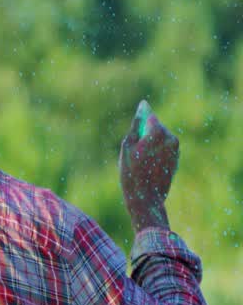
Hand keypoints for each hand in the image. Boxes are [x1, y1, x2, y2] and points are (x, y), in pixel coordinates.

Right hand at [119, 100, 177, 231]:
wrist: (146, 197)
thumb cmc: (131, 172)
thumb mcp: (127, 146)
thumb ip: (136, 125)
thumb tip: (143, 107)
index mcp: (159, 132)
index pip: (150, 117)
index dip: (140, 121)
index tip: (134, 128)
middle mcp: (171, 138)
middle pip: (157, 127)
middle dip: (146, 133)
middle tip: (133, 150)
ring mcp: (176, 150)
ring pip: (161, 138)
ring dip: (151, 143)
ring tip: (140, 159)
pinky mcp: (177, 159)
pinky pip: (165, 149)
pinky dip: (156, 153)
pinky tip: (147, 165)